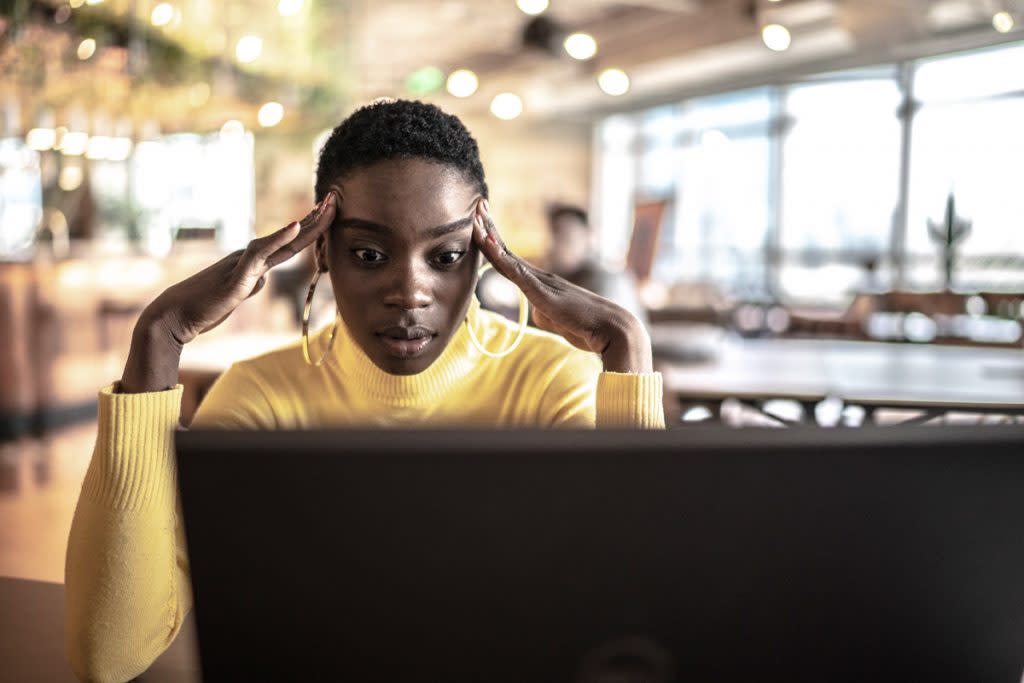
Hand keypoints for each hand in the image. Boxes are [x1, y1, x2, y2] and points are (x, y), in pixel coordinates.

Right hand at [119, 191, 338, 392]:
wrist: (176, 315)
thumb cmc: (205, 305)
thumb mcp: (236, 295)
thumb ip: (251, 284)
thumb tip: (263, 279)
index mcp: (254, 262)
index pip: (290, 244)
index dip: (312, 229)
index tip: (330, 214)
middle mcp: (251, 257)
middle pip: (291, 237)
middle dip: (316, 219)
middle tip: (336, 198)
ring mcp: (244, 264)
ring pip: (282, 241)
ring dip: (307, 224)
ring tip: (327, 207)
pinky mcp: (237, 276)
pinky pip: (261, 253)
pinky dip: (279, 238)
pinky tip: (296, 226)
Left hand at [472, 199, 652, 373]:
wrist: (610, 328)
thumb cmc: (586, 326)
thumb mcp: (556, 319)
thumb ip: (544, 312)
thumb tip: (536, 310)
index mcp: (540, 282)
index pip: (510, 259)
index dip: (493, 242)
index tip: (480, 224)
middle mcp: (540, 276)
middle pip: (506, 250)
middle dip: (489, 228)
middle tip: (478, 205)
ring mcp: (541, 281)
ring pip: (508, 257)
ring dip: (489, 237)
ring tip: (476, 217)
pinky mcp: (543, 292)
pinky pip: (516, 273)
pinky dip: (500, 258)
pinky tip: (488, 245)